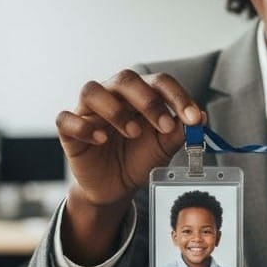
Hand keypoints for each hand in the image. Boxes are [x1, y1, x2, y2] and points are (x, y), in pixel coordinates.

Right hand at [55, 70, 203, 263]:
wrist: (115, 187)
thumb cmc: (139, 159)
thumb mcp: (164, 148)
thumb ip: (180, 132)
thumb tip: (200, 118)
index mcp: (140, 95)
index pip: (159, 82)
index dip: (177, 97)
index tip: (193, 118)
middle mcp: (113, 95)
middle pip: (125, 79)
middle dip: (148, 100)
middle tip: (164, 126)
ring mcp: (89, 111)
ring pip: (92, 90)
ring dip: (115, 109)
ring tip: (133, 132)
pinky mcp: (69, 130)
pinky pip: (66, 119)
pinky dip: (83, 127)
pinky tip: (101, 140)